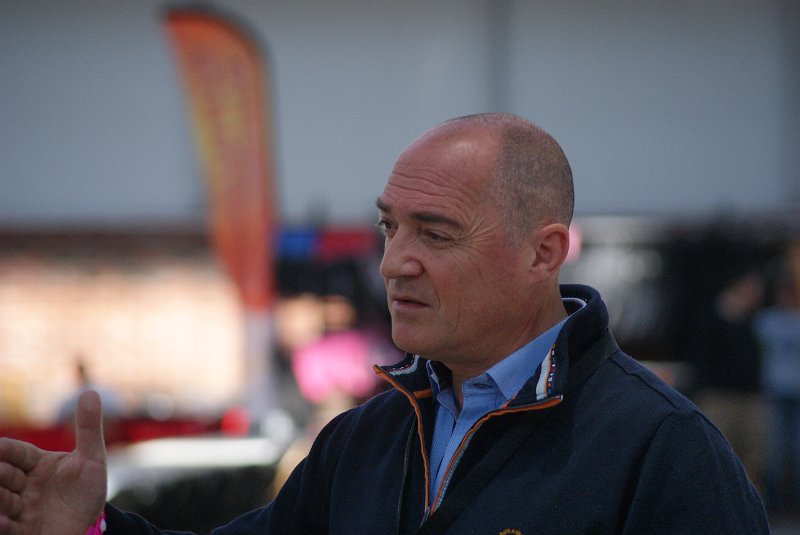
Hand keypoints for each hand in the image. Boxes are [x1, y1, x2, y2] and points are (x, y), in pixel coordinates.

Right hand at [0, 390, 106, 534]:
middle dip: (1, 473)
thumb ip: (88, 428)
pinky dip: (4, 525)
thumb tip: (90, 391)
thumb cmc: (87, 490)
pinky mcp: (24, 531)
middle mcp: (24, 485)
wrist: (92, 527)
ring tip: (3, 495)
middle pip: (5, 476)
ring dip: (0, 498)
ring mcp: (22, 509)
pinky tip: (3, 522)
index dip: (6, 450)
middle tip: (1, 472)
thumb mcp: (92, 459)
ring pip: (3, 501)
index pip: (17, 453)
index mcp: (37, 465)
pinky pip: (10, 529)